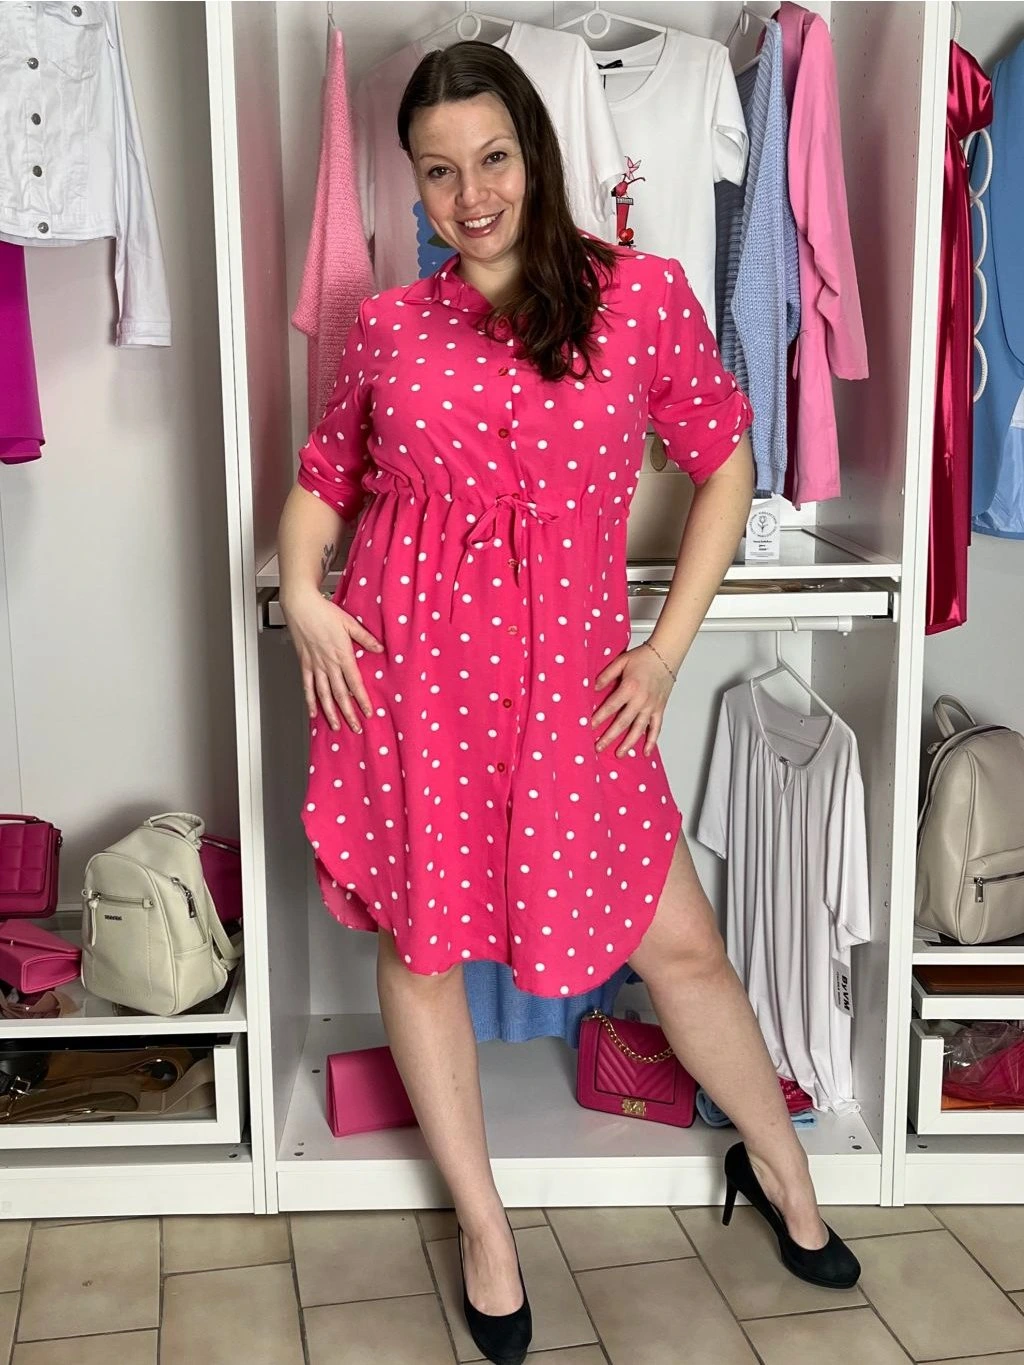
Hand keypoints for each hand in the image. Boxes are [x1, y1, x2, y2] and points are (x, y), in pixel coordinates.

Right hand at [281, 588, 383, 732]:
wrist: (301, 605)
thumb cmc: (324, 612)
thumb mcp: (350, 623)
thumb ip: (365, 638)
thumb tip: (379, 649)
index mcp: (342, 654)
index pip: (354, 683)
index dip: (362, 699)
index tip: (368, 712)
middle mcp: (328, 663)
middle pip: (339, 694)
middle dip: (348, 713)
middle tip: (355, 727)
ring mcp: (315, 665)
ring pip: (323, 694)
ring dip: (330, 712)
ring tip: (336, 726)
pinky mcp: (304, 663)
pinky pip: (307, 686)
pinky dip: (310, 701)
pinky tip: (313, 713)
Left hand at [591, 643, 674, 757]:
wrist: (666, 655)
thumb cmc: (643, 657)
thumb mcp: (621, 661)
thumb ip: (606, 675)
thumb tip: (593, 688)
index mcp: (630, 687)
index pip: (611, 706)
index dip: (599, 718)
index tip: (589, 727)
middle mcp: (641, 700)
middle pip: (623, 722)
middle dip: (609, 736)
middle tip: (598, 747)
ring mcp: (652, 706)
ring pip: (639, 729)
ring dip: (628, 743)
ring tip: (619, 754)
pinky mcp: (660, 709)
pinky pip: (656, 728)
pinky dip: (652, 741)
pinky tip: (646, 751)